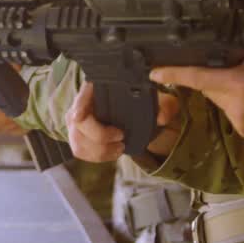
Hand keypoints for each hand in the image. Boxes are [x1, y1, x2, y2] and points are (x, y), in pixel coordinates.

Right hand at [65, 83, 180, 161]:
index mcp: (100, 86)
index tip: (78, 116)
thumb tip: (161, 117)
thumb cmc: (147, 104)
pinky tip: (113, 152)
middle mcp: (84, 102)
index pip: (82, 93)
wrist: (140, 116)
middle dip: (99, 135)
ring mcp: (78, 120)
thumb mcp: (162, 102)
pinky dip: (97, 156)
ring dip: (99, 150)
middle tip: (121, 138)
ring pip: (78, 140)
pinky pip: (80, 151)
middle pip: (77, 122)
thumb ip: (166, 106)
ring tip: (119, 148)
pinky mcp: (79, 136)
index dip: (78, 104)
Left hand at [150, 53, 243, 145]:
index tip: (154, 72)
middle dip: (214, 75)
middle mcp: (235, 106)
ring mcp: (239, 122)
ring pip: (220, 99)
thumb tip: (234, 36)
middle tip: (234, 66)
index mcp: (240, 85)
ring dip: (228, 88)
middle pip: (208, 87)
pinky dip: (237, 101)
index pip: (198, 78)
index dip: (173, 74)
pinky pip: (232, 111)